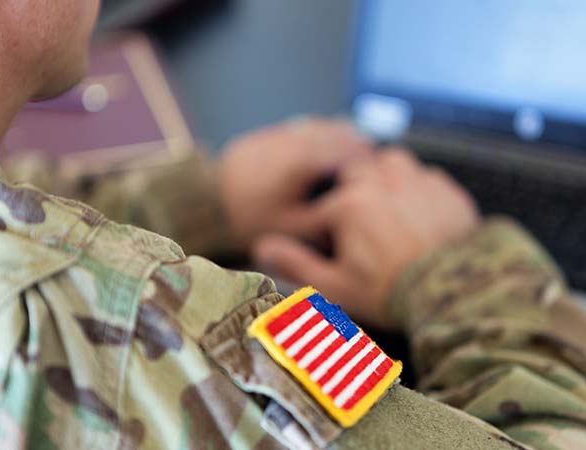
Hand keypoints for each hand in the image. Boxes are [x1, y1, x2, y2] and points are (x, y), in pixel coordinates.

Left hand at [218, 118, 373, 251]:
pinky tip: (323, 150)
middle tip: (373, 161)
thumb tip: (356, 210)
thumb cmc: (249, 220)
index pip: (348, 151)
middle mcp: (293, 140)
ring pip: (319, 126)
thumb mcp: (293, 228)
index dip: (369, 161)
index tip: (381, 171)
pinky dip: (317, 136)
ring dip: (338, 137)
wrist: (204, 204)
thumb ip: (329, 217)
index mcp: (303, 161)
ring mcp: (277, 134)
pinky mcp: (264, 137)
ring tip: (353, 152)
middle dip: (357, 145)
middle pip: (337, 132)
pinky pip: (300, 129)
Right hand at [253, 149, 479, 328]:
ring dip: (384, 177)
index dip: (321, 232)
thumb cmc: (391, 292)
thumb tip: (261, 247)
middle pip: (354, 175)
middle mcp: (381, 182)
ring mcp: (417, 181)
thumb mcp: (336, 287)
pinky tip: (419, 213)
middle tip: (358, 225)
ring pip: (391, 162)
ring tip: (387, 206)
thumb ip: (296, 264)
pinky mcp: (446, 189)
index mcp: (349, 206)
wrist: (458, 292)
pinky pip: (425, 176)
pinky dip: (417, 188)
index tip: (330, 250)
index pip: (321, 211)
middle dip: (350, 195)